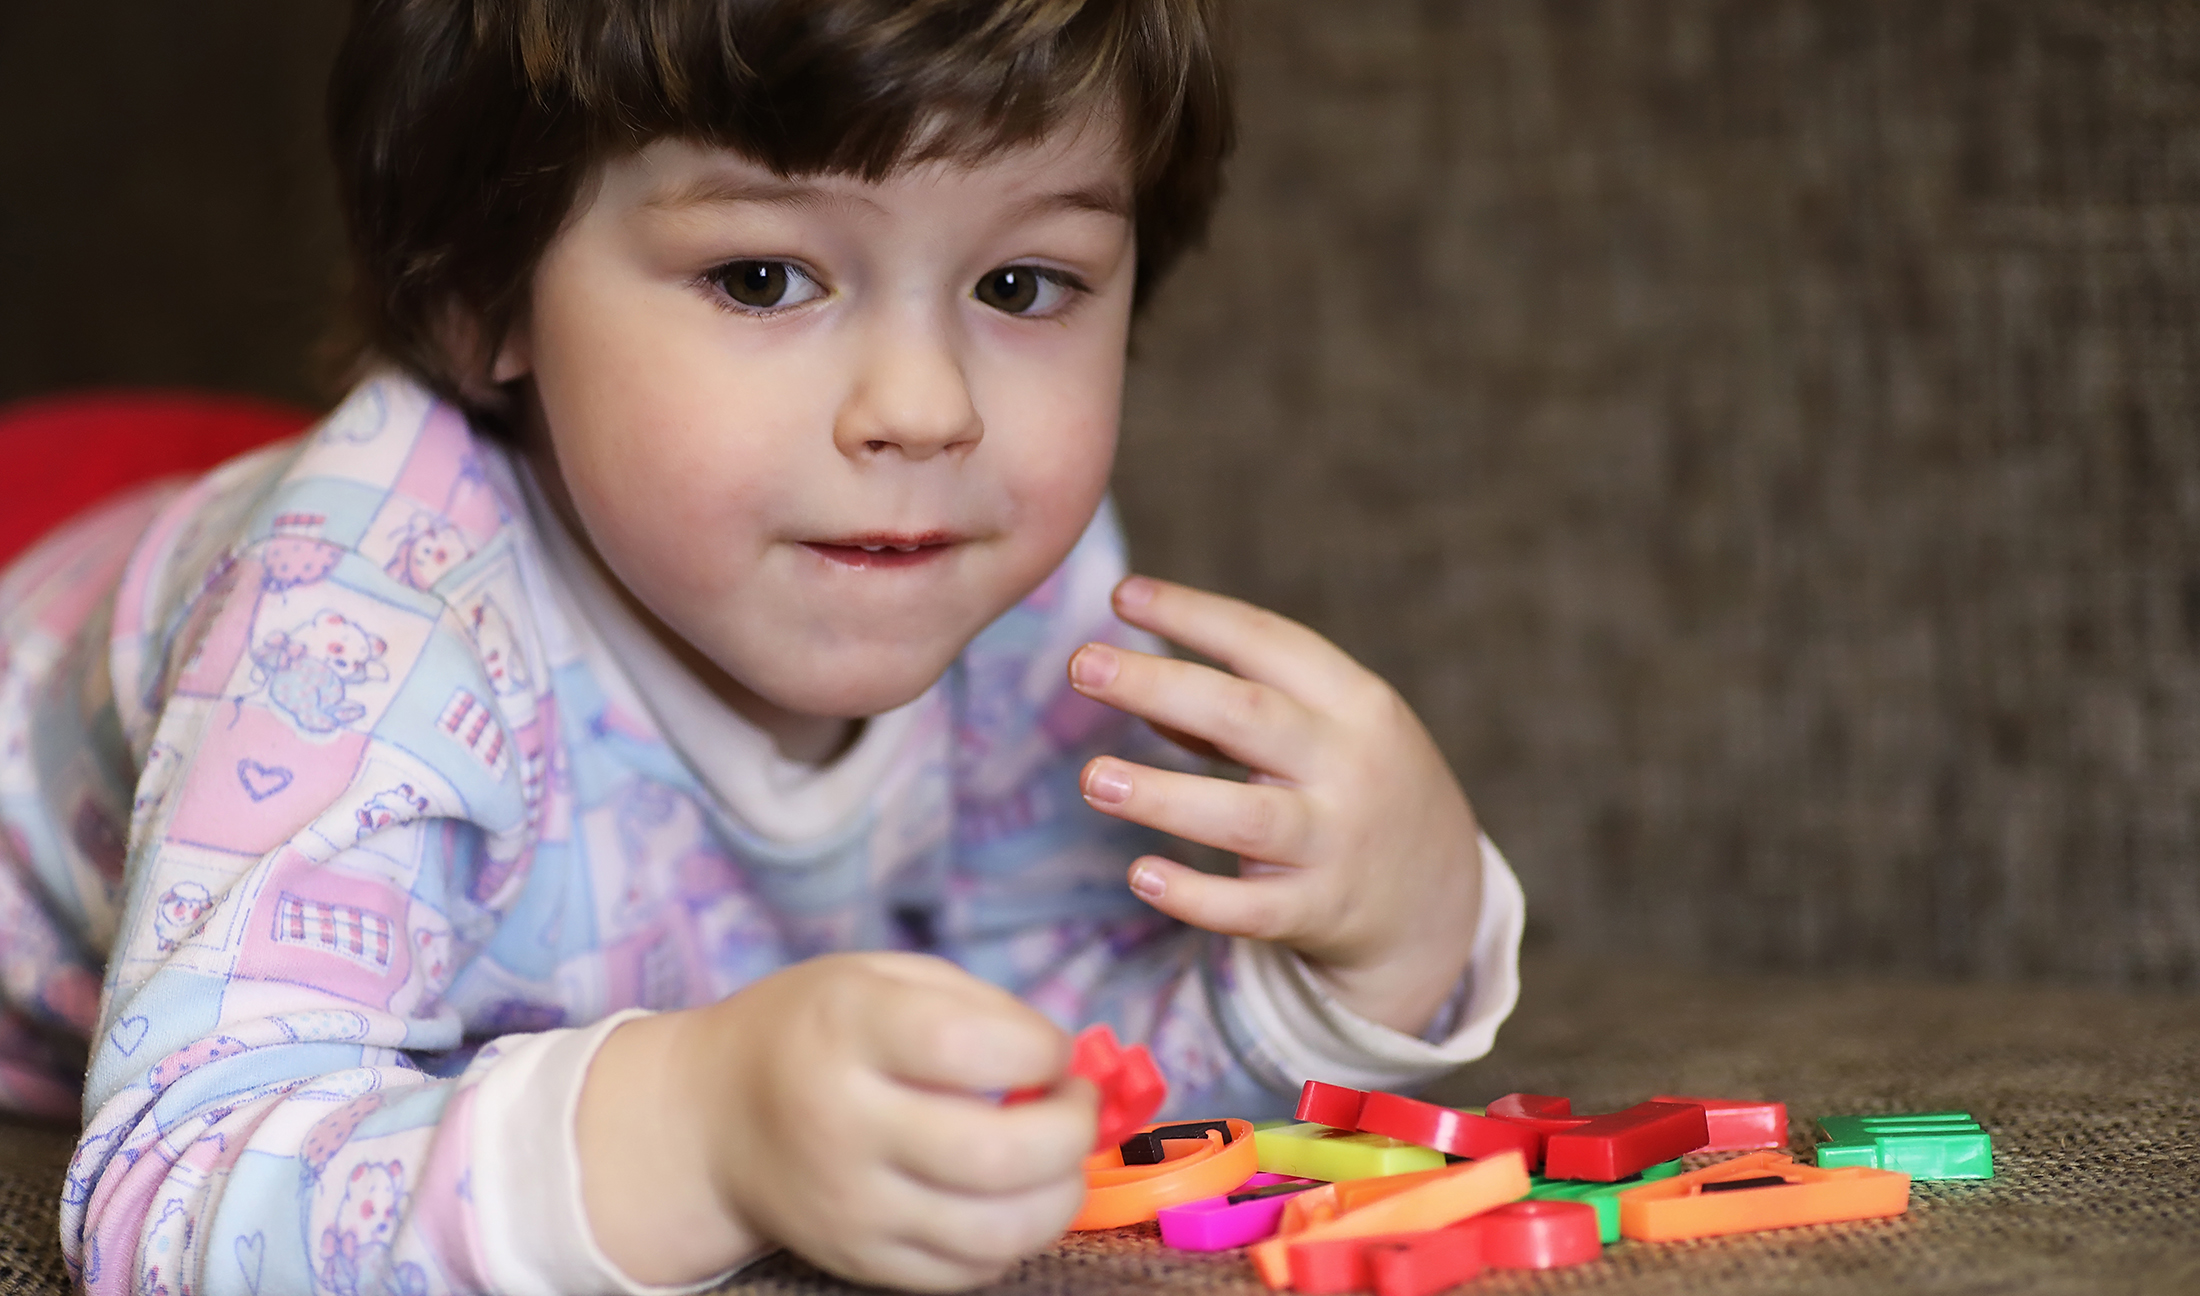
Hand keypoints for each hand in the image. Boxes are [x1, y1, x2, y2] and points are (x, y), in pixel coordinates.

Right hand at [578, 953, 1094, 1290]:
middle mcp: (842, 1125)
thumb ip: (974, 1005)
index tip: (1051, 1048)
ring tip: (1058, 1156)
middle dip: (1070, 1129)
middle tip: (1075, 1103)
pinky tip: (1014, 1196)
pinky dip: (1016, 1238)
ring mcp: (850, 1207)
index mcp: (846, 1030)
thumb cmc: (812, 1031)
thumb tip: (1058, 1062)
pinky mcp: (860, 1262)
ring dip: (1060, 1194)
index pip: (967, 1047)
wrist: (712, 1119)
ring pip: (994, 1232)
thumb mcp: (878, 975)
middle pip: (993, 1153)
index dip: (1040, 1049)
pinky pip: (966, 1272)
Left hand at [1070, 576, 1483, 1035]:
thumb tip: (1137, 682)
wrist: (1439, 900)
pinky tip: (1140, 875)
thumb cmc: (1358, 787)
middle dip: (1160, 685)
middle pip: (1246, 715)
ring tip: (1090, 778)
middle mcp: (1348, 765)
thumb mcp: (1329, 729)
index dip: (1193, 614)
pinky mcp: (1318, 911)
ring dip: (1160, 795)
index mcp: (1352, 701)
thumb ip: (1240, 705)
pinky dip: (1194, 896)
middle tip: (1081, 664)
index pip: (1267, 641)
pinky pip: (1249, 910)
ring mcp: (1335, 841)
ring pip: (1241, 817)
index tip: (1122, 594)